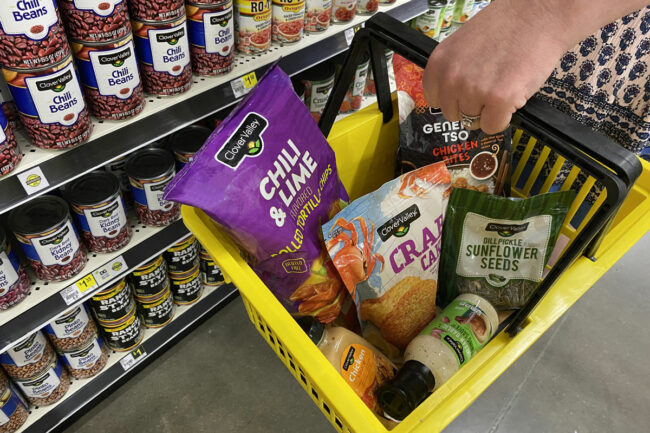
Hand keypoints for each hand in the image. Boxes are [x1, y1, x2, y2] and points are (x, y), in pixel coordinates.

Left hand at [422, 0, 571, 133]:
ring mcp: (474, 90)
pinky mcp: (499, 100)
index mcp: (439, 63)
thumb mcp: (463, 46)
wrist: (539, 15)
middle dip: (471, 106)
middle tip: (489, 87)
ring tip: (503, 85)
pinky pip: (493, 126)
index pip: (434, 100)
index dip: (454, 99)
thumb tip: (450, 98)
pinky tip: (511, 96)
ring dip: (489, 110)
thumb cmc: (506, 27)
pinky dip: (503, 118)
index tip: (465, 94)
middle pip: (453, 114)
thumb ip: (452, 72)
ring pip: (473, 122)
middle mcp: (452, 78)